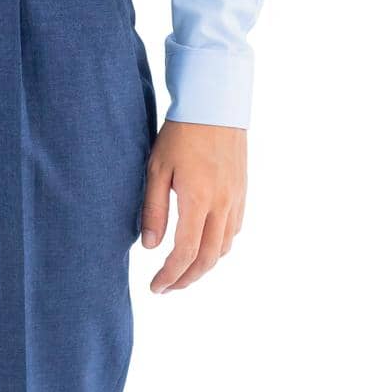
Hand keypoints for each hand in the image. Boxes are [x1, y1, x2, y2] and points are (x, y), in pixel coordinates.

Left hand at [140, 120, 246, 292]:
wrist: (215, 104)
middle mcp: (222, 205)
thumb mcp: (156, 167)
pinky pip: (234, 231)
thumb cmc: (180, 132)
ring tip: (183, 270)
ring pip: (223, 248)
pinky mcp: (242, 192)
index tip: (155, 287)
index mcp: (198, 200)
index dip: (169, 276)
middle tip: (168, 288)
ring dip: (203, 266)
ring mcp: (236, 199)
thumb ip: (153, 209)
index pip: (184, 254)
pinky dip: (218, 247)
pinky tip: (204, 245)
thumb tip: (149, 247)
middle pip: (207, 259)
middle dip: (186, 280)